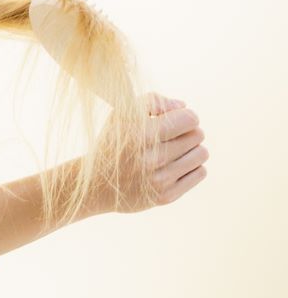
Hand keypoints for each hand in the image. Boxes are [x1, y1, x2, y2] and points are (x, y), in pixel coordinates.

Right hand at [91, 91, 209, 214]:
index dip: (184, 117)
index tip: (173, 122)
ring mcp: (159, 180)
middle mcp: (151, 159)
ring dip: (192, 150)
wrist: (94, 185)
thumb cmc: (113, 145)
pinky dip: (191, 167)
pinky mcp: (165, 197)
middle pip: (198, 135)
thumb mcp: (121, 115)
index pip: (190, 118)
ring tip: (174, 152)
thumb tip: (182, 106)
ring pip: (202, 154)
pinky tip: (174, 167)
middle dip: (188, 133)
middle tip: (171, 138)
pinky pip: (200, 173)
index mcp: (141, 136)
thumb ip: (152, 101)